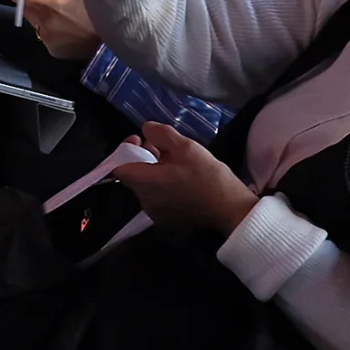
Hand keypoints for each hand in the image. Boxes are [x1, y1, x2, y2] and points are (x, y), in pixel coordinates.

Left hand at [5, 0, 100, 60]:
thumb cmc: (105, 13)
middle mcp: (45, 25)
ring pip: (36, 22)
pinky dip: (52, 29)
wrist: (118, 44)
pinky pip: (46, 35)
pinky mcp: (54, 51)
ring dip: (42, 15)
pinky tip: (68, 27)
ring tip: (62, 11)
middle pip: (27, 8)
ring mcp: (48, 40)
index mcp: (52, 6)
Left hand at [113, 123, 257, 237]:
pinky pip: (156, 196)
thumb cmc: (208, 176)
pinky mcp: (167, 219)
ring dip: (153, 170)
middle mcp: (145, 201)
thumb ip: (160, 134)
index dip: (124, 150)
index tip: (140, 140)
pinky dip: (161, 184)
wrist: (231, 209)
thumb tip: (146, 129)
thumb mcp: (185, 146)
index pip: (118, 168)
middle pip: (133, 175)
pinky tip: (179, 176)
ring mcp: (156, 213)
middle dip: (142, 157)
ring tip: (174, 159)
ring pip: (145, 186)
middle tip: (161, 146)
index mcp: (146, 184)